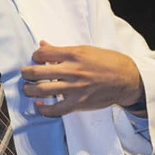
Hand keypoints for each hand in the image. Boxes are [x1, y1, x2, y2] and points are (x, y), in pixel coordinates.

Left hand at [20, 41, 143, 116]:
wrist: (128, 79)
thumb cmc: (108, 62)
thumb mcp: (85, 50)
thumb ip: (61, 50)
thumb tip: (43, 44)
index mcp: (74, 54)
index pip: (42, 53)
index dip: (35, 56)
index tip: (36, 59)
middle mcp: (72, 71)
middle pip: (37, 72)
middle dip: (26, 73)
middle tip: (26, 74)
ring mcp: (74, 88)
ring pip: (41, 90)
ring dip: (29, 90)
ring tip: (28, 88)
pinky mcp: (78, 103)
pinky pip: (55, 110)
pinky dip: (43, 109)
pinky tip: (39, 104)